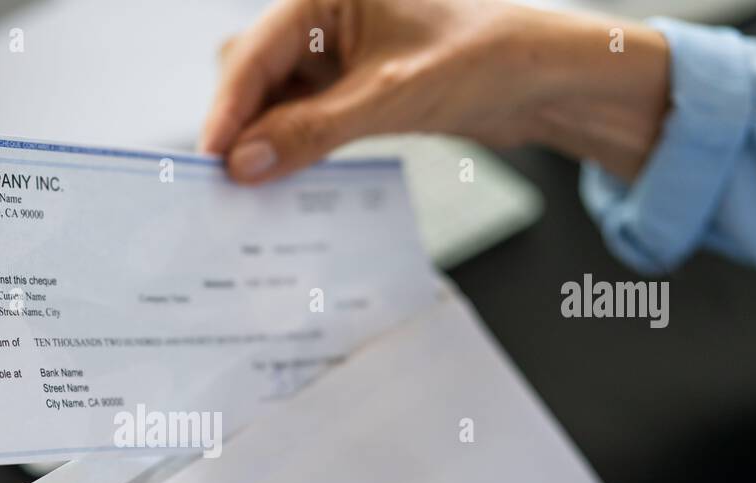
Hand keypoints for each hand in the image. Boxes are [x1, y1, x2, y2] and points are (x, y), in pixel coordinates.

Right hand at [200, 0, 669, 181]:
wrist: (545, 78)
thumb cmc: (485, 56)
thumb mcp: (390, 96)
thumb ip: (312, 130)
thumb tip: (245, 164)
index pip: (252, 53)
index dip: (226, 109)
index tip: (209, 160)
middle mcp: (323, 17)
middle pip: (251, 75)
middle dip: (240, 126)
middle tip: (229, 184)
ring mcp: (334, 53)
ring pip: (272, 101)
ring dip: (265, 143)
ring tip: (255, 191)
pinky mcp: (349, 86)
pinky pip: (301, 119)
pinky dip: (291, 149)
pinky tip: (286, 180)